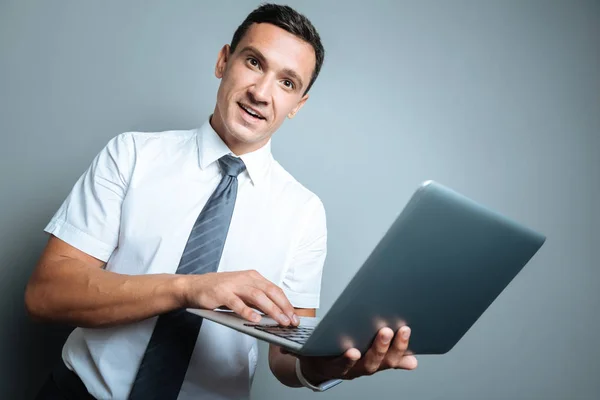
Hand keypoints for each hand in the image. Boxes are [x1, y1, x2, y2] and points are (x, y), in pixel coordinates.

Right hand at [184, 270, 298, 326]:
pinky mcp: (222, 293)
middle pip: (270, 291)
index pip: (275, 289)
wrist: (195, 286)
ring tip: (279, 321)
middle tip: (291, 321)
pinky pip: (237, 303)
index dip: (286, 303)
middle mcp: (246, 278)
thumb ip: (257, 300)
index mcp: (253, 277)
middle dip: (283, 307)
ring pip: (257, 296)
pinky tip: (255, 319)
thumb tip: (276, 313)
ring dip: (271, 309)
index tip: (294, 317)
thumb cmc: (220, 290)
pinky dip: (247, 311)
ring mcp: (234, 285)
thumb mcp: (242, 291)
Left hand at [290, 326, 416, 381]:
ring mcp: (347, 369)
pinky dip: (347, 359)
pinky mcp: (331, 366)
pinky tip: (352, 351)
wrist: (318, 365)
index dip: (400, 346)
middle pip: (378, 362)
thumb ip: (391, 357)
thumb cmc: (346, 356)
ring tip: (379, 336)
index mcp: (374, 363)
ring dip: (373, 351)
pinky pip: (340, 365)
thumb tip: (413, 361)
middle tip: (390, 330)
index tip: (406, 329)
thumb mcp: (370, 356)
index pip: (392, 358)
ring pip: (363, 364)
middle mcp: (363, 368)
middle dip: (385, 346)